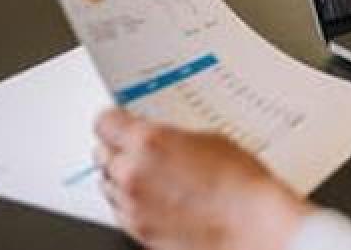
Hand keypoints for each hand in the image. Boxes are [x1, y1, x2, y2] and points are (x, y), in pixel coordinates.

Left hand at [94, 108, 311, 249]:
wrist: (249, 226)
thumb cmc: (239, 184)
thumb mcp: (210, 140)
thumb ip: (173, 137)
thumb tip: (162, 139)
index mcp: (149, 142)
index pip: (105, 122)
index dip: (115, 119)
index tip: (121, 120)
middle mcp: (132, 173)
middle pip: (101, 153)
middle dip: (118, 148)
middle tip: (139, 148)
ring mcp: (131, 205)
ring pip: (107, 183)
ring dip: (123, 177)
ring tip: (152, 176)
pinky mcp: (136, 231)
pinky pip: (119, 210)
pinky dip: (131, 202)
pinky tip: (156, 198)